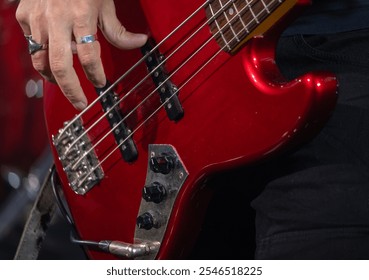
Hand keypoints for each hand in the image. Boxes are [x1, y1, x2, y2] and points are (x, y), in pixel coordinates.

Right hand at [16, 0, 147, 109]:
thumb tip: (140, 42)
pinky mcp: (24, 16)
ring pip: (41, 60)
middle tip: (80, 103)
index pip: (90, 56)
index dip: (96, 74)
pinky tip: (53, 60)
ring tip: (65, 86)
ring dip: (54, 78)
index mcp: (81, 16)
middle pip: (60, 66)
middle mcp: (57, 19)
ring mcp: (37, 18)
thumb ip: (118, 29)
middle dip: (71, 90)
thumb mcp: (105, 3)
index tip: (101, 83)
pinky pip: (31, 46)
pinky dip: (42, 58)